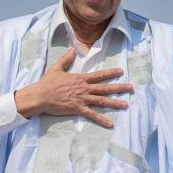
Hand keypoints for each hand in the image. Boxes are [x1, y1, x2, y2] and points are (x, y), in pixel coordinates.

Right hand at [14, 48, 133, 127]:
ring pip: (102, 100)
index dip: (111, 73)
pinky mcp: (77, 109)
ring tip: (126, 105)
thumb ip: (66, 58)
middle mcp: (84, 88)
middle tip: (131, 88)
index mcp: (80, 78)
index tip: (121, 72)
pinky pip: (92, 115)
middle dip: (119, 88)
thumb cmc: (47, 83)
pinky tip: (110, 124)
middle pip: (105, 88)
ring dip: (115, 103)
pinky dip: (101, 119)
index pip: (99, 75)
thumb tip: (73, 48)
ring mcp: (82, 99)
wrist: (40, 96)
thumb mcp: (57, 68)